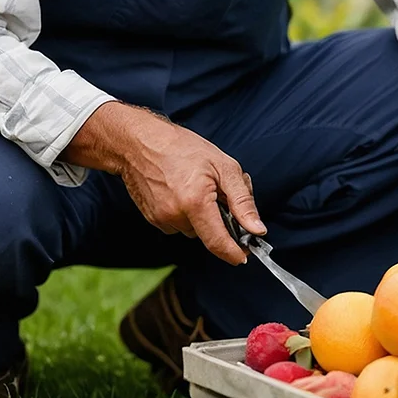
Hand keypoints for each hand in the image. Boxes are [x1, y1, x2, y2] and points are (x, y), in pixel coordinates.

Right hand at [61, 101, 265, 263]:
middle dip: (219, 221)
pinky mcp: (151, 218)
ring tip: (197, 187)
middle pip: (208, 234)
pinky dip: (184, 214)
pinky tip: (180, 191)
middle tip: (219, 194)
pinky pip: (177, 224)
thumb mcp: (223, 165)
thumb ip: (242, 201)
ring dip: (200, 216)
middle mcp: (176, 215)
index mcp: (195, 202)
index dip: (235, 253)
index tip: (245, 255)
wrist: (139, 142)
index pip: (219, 242)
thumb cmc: (182, 147)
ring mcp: (161, 218)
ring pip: (193, 229)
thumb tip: (258, 230)